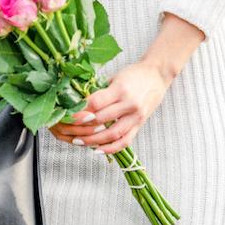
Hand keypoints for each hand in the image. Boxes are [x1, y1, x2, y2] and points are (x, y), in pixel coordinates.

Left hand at [49, 60, 170, 154]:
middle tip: (67, 130)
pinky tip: (97, 150)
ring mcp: (136, 116)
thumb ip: (100, 92)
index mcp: (121, 88)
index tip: (67, 115)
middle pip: (101, 119)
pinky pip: (125, 141)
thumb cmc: (133, 74)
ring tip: (78, 142)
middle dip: (82, 127)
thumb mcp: (114, 78)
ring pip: (112, 134)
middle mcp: (129, 103)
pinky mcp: (139, 124)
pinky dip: (110, 148)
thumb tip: (78, 105)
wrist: (157, 75)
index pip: (96, 102)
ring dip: (93, 141)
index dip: (81, 111)